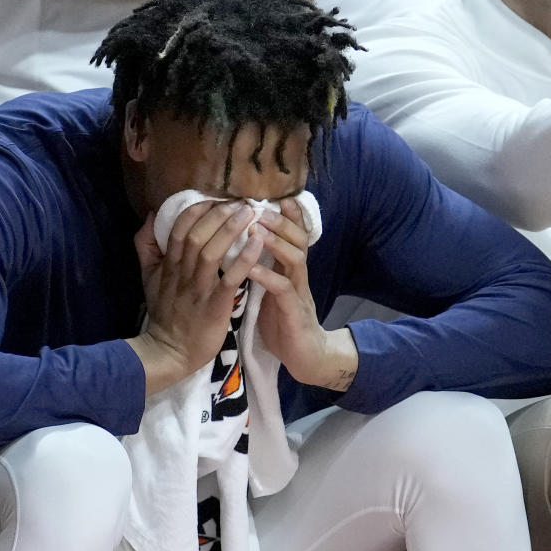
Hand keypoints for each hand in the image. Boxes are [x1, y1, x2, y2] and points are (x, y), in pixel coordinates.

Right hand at [127, 201, 264, 394]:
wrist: (170, 352)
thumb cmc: (164, 313)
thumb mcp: (147, 277)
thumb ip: (146, 246)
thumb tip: (151, 215)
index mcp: (169, 264)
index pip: (179, 228)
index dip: (196, 208)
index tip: (215, 195)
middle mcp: (182, 272)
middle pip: (196, 235)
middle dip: (217, 213)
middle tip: (240, 198)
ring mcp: (198, 289)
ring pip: (211, 252)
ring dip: (230, 230)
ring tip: (249, 212)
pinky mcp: (215, 305)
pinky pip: (230, 279)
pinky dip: (244, 260)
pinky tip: (258, 244)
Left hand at [251, 199, 357, 389]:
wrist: (305, 357)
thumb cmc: (281, 321)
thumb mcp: (272, 288)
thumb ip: (265, 266)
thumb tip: (245, 244)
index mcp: (289, 268)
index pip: (293, 234)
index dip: (286, 214)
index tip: (272, 194)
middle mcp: (297, 275)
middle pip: (298, 238)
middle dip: (281, 221)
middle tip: (259, 207)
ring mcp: (298, 292)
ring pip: (295, 258)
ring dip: (276, 243)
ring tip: (257, 230)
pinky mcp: (293, 313)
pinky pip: (282, 290)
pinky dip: (267, 277)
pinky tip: (251, 269)